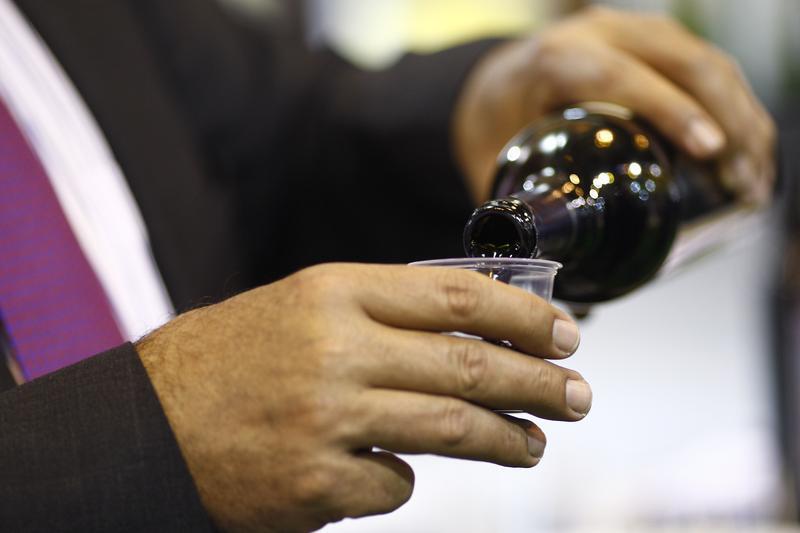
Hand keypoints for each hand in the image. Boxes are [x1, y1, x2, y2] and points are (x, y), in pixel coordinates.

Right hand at [137, 263, 588, 531]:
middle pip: (470, 364)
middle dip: (539, 382)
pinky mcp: (315, 484)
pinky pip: (396, 485)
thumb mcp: (302, 306)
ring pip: (453, 428)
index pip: (457, 295)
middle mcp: (336, 349)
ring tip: (533, 442)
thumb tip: (470, 328)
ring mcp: (327, 419)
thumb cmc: (229, 358)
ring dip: (507, 438)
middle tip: (579, 395)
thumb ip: (381, 311)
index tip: (564, 333)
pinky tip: (399, 472)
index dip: (523, 315)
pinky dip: (407, 479)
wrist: (148, 422)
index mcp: (333, 290)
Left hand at [454, 6, 775, 205]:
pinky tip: (747, 151)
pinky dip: (736, 108)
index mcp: (555, 58)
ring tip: (753, 180)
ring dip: (742, 119)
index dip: (670, 110)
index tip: (710, 151)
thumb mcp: (494, 158)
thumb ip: (515, 208)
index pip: (618, 76)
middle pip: (682, 63)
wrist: (500, 81)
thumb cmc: (497, 120)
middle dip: (726, 123)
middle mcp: (600, 33)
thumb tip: (547, 274)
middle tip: (742, 184)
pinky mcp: (657, 44)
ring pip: (706, 63)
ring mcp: (634, 33)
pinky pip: (709, 66)